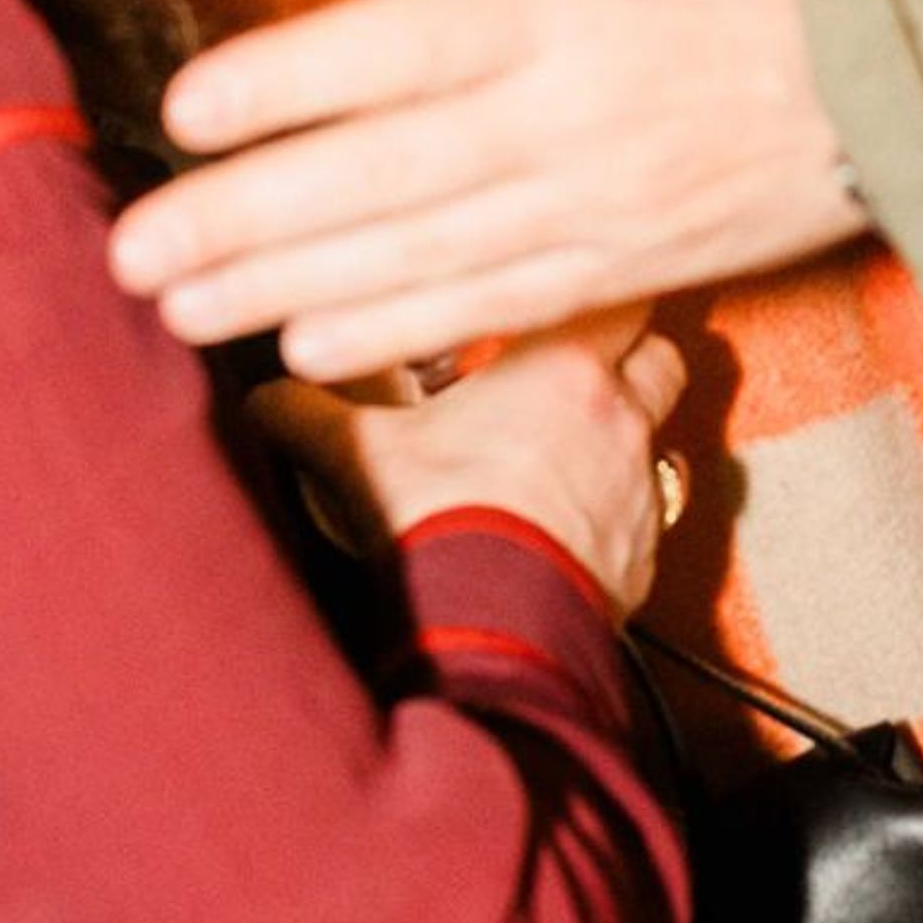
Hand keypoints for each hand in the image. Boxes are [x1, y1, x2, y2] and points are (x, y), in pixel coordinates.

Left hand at [112, 0, 866, 378]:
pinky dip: (399, 335)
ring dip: (289, 288)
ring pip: (419, 261)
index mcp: (562, 6)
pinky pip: (494, 310)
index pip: (396, 50)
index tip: (183, 114)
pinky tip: (307, 346)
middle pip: (381, 179)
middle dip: (246, 220)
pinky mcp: (628, 266)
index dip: (285, 85)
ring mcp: (595, 207)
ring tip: (178, 311)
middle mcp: (565, 120)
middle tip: (128, 253)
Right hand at [249, 311, 690, 616]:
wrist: (488, 632)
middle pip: (661, 355)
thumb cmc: (435, 523)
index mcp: (564, 368)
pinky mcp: (644, 558)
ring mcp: (640, 490)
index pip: (617, 292)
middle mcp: (621, 418)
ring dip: (624, 439)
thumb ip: (306, 413)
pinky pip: (645, 519)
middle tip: (578, 368)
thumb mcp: (356, 454)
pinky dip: (617, 516)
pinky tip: (570, 526)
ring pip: (658, 439)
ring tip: (571, 451)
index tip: (567, 294)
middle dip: (629, 357)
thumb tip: (262, 398)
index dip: (598, 290)